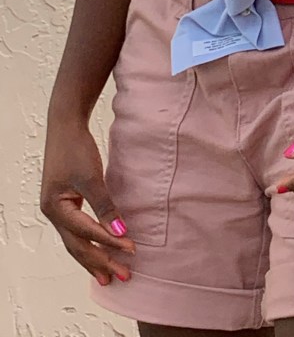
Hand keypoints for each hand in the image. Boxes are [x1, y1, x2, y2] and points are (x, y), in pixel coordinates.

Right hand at [40, 120, 135, 285]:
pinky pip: (77, 230)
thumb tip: (120, 230)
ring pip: (76, 241)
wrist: (65, 125)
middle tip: (121, 276)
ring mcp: (58, 209)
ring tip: (108, 276)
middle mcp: (53, 213)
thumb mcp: (91, 177)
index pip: (85, 233)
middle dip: (99, 262)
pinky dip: (89, 242)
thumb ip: (105, 205)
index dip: (109, 243)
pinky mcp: (66, 202)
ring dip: (93, 258)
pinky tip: (99, 250)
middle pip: (77, 245)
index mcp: (55, 208)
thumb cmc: (75, 148)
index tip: (131, 250)